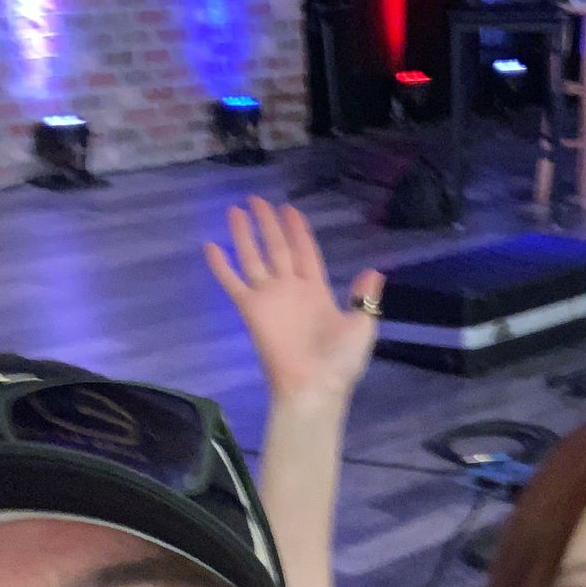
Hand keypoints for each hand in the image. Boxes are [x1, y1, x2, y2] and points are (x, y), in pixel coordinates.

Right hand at [204, 198, 383, 405]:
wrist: (314, 387)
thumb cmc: (340, 361)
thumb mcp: (362, 325)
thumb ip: (364, 297)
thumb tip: (375, 272)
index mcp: (317, 292)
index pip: (305, 252)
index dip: (297, 231)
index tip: (289, 209)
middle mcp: (291, 290)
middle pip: (277, 248)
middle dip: (268, 224)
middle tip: (257, 200)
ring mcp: (270, 299)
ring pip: (254, 258)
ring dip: (244, 234)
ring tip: (234, 210)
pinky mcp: (252, 310)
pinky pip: (233, 283)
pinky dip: (221, 266)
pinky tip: (210, 245)